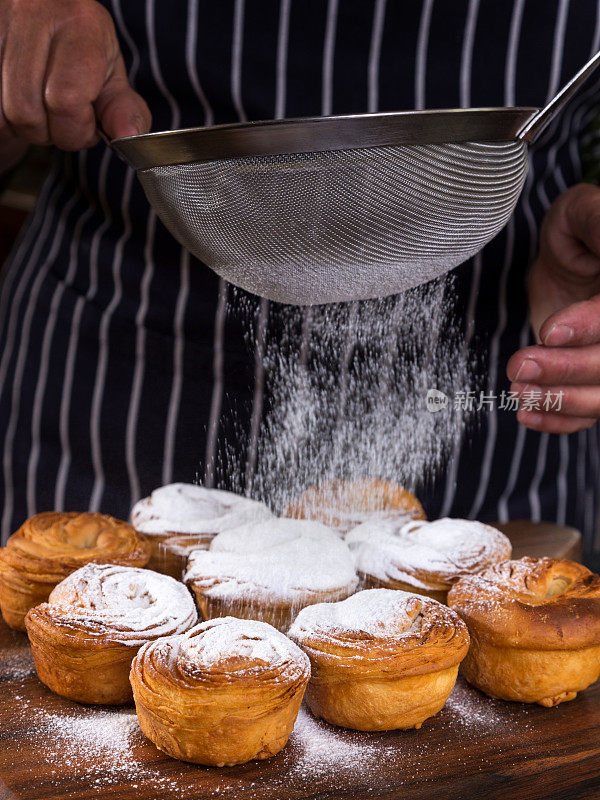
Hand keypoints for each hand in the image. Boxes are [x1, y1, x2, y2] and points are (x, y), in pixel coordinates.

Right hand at [0, 0, 150, 154]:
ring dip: (22, 126)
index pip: (66, 100)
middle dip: (48, 133)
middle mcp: (35, 14)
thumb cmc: (82, 49)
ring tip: (40, 109)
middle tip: (61, 120)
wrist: (46, 11)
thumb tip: (128, 136)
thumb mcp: (109, 74)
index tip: (85, 127)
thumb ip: (122, 109)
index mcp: (80, 24)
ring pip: (2, 112)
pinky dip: (3, 117)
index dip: (75, 130)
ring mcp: (0, 23)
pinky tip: (17, 102)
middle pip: (27, 112)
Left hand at [507, 183, 599, 432]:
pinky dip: (560, 420)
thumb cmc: (579, 228)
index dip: (591, 327)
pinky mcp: (597, 378)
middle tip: (520, 365)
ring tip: (519, 391)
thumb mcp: (584, 213)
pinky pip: (589, 413)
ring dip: (561, 401)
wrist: (572, 255)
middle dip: (568, 369)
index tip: (549, 331)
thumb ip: (596, 222)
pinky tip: (528, 414)